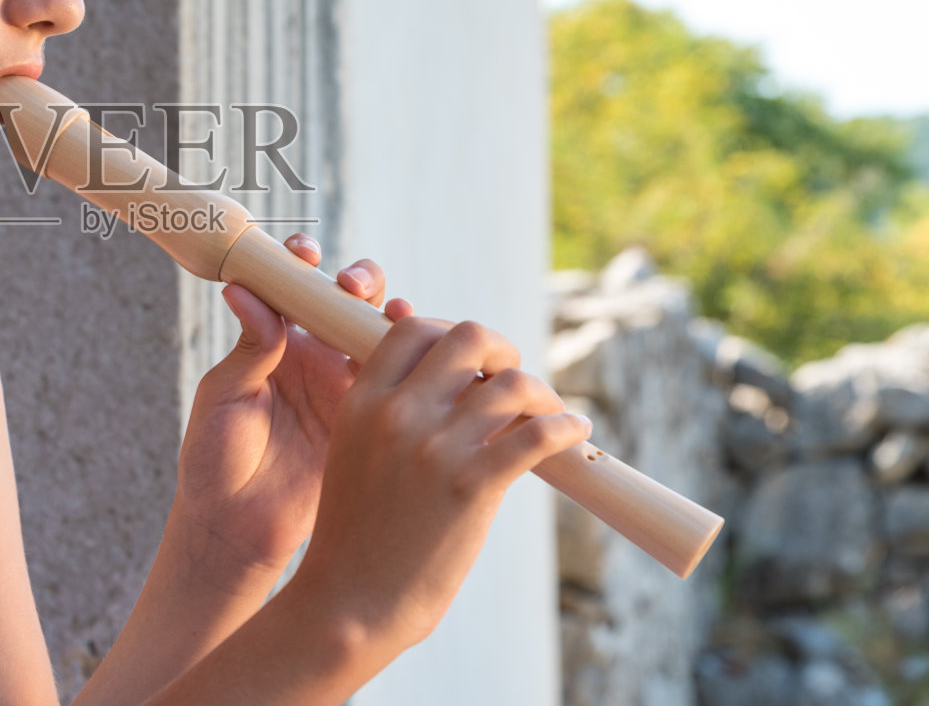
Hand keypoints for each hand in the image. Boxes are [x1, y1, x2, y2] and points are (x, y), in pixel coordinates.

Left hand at [171, 235, 414, 584]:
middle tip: (354, 286)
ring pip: (380, 337)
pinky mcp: (373, 421)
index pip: (294, 289)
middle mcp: (314, 357)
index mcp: (275, 344)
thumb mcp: (224, 399)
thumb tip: (244, 291)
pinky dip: (421, 366)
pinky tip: (432, 356)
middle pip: (348, 303)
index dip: (304, 263)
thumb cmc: (216, 461)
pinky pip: (403, 386)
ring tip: (399, 312)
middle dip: (360, 282)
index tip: (306, 252)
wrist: (238, 529)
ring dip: (395, 318)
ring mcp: (347, 388)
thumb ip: (247, 350)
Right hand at [287, 318, 591, 653]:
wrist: (352, 599)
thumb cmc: (356, 530)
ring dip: (540, 392)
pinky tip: (576, 430)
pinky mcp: (472, 485)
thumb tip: (440, 371)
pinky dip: (566, 426)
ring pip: (512, 384)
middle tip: (509, 378)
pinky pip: (537, 435)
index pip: (414, 329)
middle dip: (500, 351)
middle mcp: (398, 414)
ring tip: (547, 411)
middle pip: (468, 338)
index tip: (469, 361)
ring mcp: (435, 448)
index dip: (449, 331)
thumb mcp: (352, 450)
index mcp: (362, 401)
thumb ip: (385, 407)